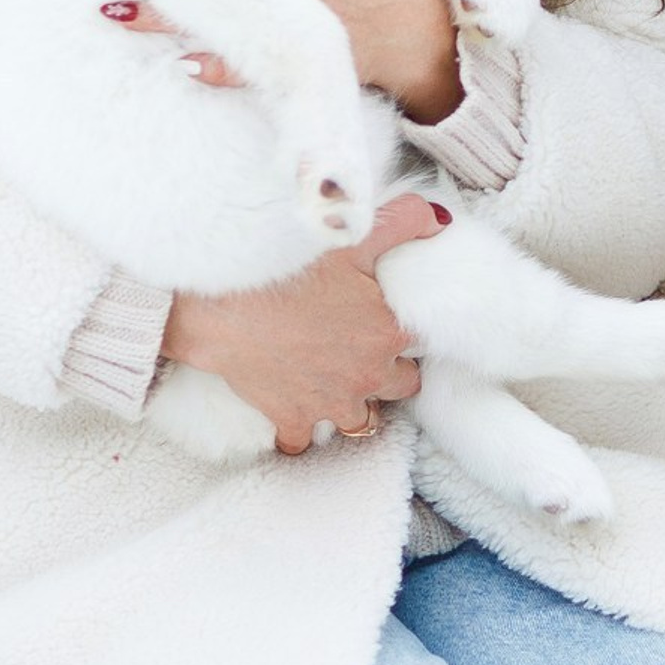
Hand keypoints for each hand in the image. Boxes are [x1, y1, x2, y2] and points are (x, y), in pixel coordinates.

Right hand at [162, 194, 444, 451]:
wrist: (226, 304)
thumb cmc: (291, 267)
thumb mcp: (355, 235)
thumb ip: (404, 222)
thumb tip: (437, 221)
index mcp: (389, 333)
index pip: (421, 341)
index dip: (407, 330)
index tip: (388, 319)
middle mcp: (368, 375)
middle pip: (399, 386)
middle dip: (389, 372)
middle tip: (367, 351)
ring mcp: (330, 402)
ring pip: (360, 422)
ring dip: (353, 405)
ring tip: (338, 383)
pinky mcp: (290, 418)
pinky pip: (302, 442)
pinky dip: (300, 433)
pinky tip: (295, 414)